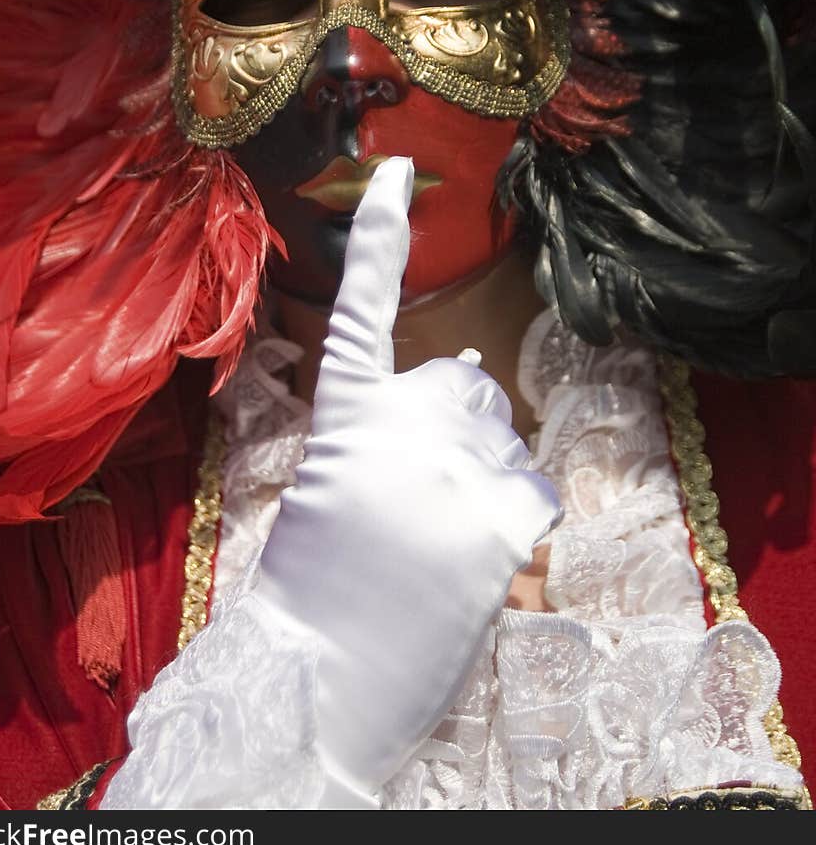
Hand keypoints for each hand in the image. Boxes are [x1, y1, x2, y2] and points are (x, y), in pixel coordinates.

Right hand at [255, 156, 561, 802]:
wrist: (323, 674)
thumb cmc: (314, 586)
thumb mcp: (332, 483)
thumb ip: (392, 426)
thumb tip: (463, 383)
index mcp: (347, 411)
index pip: (362, 302)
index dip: (378, 232)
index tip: (394, 170)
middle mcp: (408, 419)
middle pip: (466, 382)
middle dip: (456, 423)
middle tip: (416, 497)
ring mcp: (461, 464)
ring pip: (503, 437)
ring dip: (482, 474)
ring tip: (434, 541)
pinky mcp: (507, 515)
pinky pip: (531, 487)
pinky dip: (511, 516)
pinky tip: (473, 557)